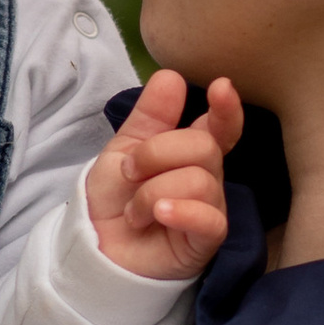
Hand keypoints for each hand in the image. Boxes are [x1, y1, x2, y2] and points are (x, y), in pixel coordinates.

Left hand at [86, 69, 243, 283]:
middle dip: (157, 153)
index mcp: (190, 151)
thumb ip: (149, 115)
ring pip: (200, 181)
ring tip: (134, 211)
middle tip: (129, 173)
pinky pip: (210, 219)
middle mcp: (207, 177)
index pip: (221, 126)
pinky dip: (181, 211)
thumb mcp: (123, 148)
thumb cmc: (115, 199)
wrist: (97, 247)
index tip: (220, 87)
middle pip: (204, 147)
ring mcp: (209, 208)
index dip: (226, 108)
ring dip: (153, 192)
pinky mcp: (206, 241)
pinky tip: (158, 215)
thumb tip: (171, 76)